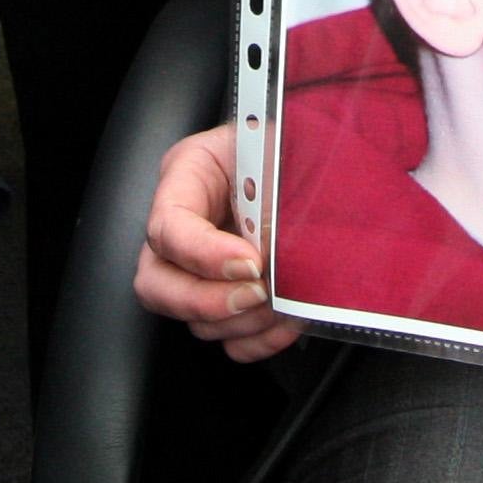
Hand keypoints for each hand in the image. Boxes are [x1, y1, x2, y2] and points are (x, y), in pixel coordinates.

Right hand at [134, 122, 300, 360]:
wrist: (326, 156)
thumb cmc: (298, 141)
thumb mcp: (281, 145)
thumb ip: (273, 185)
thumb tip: (276, 241)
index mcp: (189, 173)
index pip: (169, 226)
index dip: (204, 254)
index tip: (252, 261)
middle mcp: (185, 225)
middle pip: (156, 283)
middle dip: (205, 300)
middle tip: (256, 293)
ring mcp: (202, 269)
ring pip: (193, 320)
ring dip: (241, 321)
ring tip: (283, 302)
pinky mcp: (229, 297)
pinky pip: (228, 340)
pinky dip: (258, 340)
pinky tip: (288, 321)